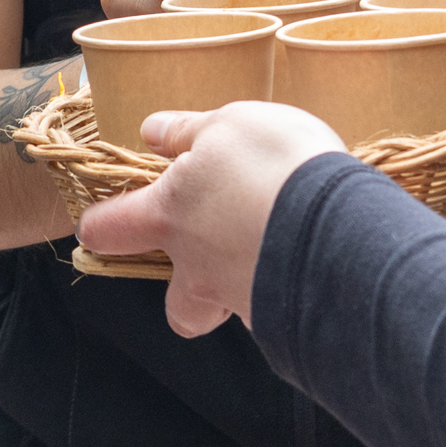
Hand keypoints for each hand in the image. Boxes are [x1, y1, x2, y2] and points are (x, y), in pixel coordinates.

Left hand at [75, 101, 347, 336]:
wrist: (343, 229)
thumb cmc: (275, 166)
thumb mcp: (230, 124)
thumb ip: (187, 131)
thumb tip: (151, 132)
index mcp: (170, 215)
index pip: (109, 228)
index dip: (102, 226)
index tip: (103, 223)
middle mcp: (197, 269)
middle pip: (177, 308)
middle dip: (187, 296)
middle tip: (215, 260)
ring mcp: (240, 301)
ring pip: (232, 314)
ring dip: (244, 292)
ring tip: (277, 257)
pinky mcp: (285, 322)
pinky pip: (279, 315)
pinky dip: (289, 295)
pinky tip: (313, 266)